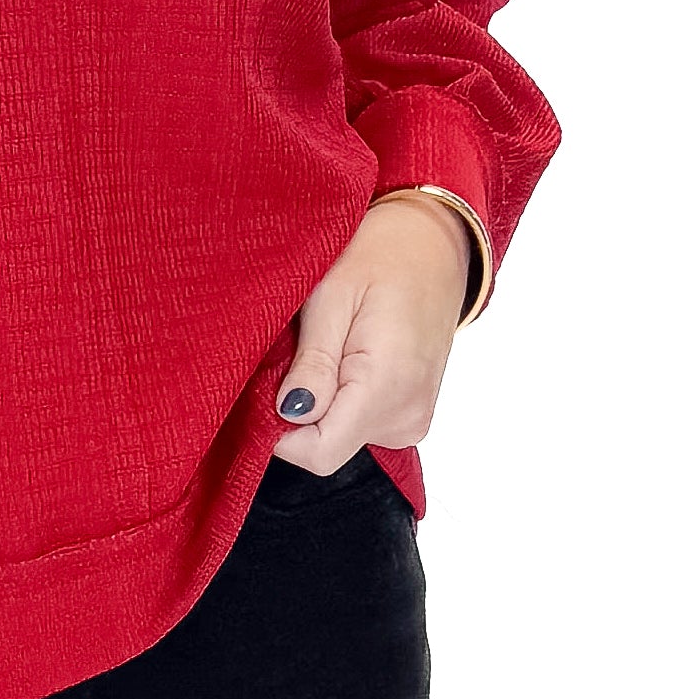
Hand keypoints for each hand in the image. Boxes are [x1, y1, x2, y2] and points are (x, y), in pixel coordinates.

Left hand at [270, 196, 470, 473]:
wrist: (432, 244)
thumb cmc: (379, 256)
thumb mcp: (332, 296)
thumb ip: (314, 362)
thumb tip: (290, 412)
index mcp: (387, 387)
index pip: (319, 453)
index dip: (280, 432)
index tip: (266, 388)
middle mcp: (407, 416)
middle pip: (326, 446)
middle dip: (298, 409)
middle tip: (298, 351)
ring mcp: (413, 419)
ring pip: (340, 436)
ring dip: (319, 401)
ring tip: (327, 346)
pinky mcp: (411, 415)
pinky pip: (360, 425)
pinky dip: (341, 400)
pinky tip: (345, 358)